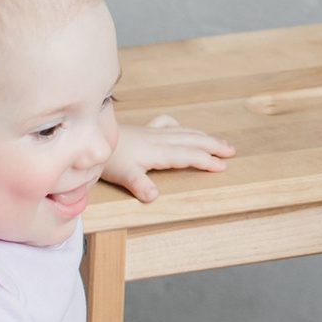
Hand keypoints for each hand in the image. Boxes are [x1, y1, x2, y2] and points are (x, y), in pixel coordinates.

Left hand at [102, 111, 235, 203]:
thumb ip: (139, 185)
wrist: (90, 140)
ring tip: (219, 141)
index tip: (224, 166)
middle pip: (192, 140)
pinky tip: (182, 128)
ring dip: (203, 136)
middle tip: (231, 151)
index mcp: (158, 152)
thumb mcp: (123, 176)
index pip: (189, 156)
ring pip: (184, 132)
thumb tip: (154, 197)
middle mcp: (159, 139)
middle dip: (213, 145)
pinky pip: (167, 124)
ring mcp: (152, 132)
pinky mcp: (144, 130)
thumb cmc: (108, 161)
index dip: (207, 161)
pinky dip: (180, 126)